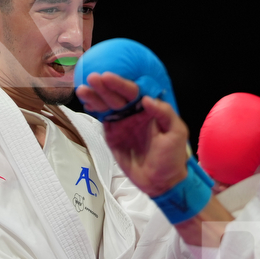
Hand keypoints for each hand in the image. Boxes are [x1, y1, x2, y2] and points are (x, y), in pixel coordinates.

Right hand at [78, 71, 191, 195]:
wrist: (160, 181)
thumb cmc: (172, 157)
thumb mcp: (176, 133)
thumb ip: (164, 113)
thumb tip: (146, 99)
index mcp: (149, 109)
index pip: (133, 92)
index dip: (120, 84)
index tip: (108, 77)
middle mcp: (134, 113)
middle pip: (116, 96)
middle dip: (103, 87)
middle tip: (92, 78)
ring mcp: (122, 123)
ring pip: (106, 105)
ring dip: (94, 96)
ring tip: (82, 89)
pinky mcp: (113, 135)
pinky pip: (102, 119)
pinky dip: (94, 110)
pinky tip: (86, 102)